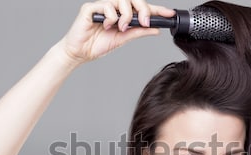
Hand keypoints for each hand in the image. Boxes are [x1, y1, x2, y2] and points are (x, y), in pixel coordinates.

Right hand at [58, 0, 174, 65]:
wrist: (80, 53)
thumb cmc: (97, 44)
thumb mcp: (123, 39)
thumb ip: (138, 32)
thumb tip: (155, 29)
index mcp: (122, 14)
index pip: (141, 8)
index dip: (156, 10)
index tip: (169, 14)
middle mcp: (113, 7)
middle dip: (143, 9)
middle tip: (144, 22)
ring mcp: (102, 6)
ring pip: (121, 1)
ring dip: (126, 15)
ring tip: (121, 27)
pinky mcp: (91, 8)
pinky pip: (106, 6)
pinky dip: (111, 16)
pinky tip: (107, 25)